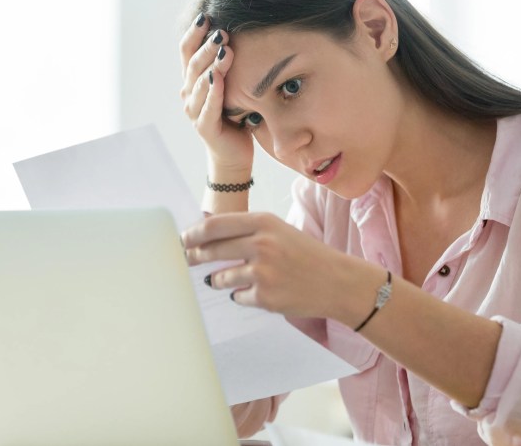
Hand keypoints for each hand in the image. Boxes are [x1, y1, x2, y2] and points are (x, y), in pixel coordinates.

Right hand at [178, 15, 253, 173]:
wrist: (233, 151)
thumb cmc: (234, 114)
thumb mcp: (231, 84)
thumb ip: (227, 63)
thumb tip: (239, 30)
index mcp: (192, 79)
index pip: (186, 50)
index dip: (194, 33)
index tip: (206, 15)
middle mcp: (188, 92)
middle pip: (193, 63)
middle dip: (207, 46)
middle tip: (222, 31)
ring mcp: (194, 110)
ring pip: (200, 82)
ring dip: (212, 65)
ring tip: (225, 50)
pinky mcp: (204, 126)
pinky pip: (208, 106)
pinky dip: (213, 92)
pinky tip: (219, 79)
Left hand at [181, 212, 356, 318]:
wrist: (338, 282)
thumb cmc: (306, 254)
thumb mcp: (279, 231)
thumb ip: (247, 231)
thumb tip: (206, 237)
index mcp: (264, 222)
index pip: (214, 226)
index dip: (193, 234)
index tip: (182, 239)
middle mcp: (262, 244)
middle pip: (211, 250)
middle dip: (193, 257)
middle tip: (186, 260)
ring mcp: (263, 272)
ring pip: (220, 277)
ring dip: (218, 280)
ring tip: (228, 280)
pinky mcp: (266, 297)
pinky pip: (237, 297)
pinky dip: (241, 295)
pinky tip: (258, 291)